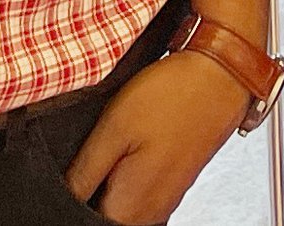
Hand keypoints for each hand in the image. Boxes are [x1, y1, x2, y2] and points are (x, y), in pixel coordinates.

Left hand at [65, 52, 250, 224]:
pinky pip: (142, 190)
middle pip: (106, 214)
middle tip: (92, 152)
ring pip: (124, 204)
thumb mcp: (114, 126)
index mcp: (131, 208)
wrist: (221, 72)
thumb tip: (63, 196)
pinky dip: (129, 174)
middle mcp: (152, 213)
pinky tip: (130, 144)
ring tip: (110, 145)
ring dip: (109, 182)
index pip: (85, 221)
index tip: (73, 170)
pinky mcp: (176, 179)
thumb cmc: (172, 95)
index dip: (69, 199)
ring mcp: (167, 197)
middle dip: (90, 192)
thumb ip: (84, 172)